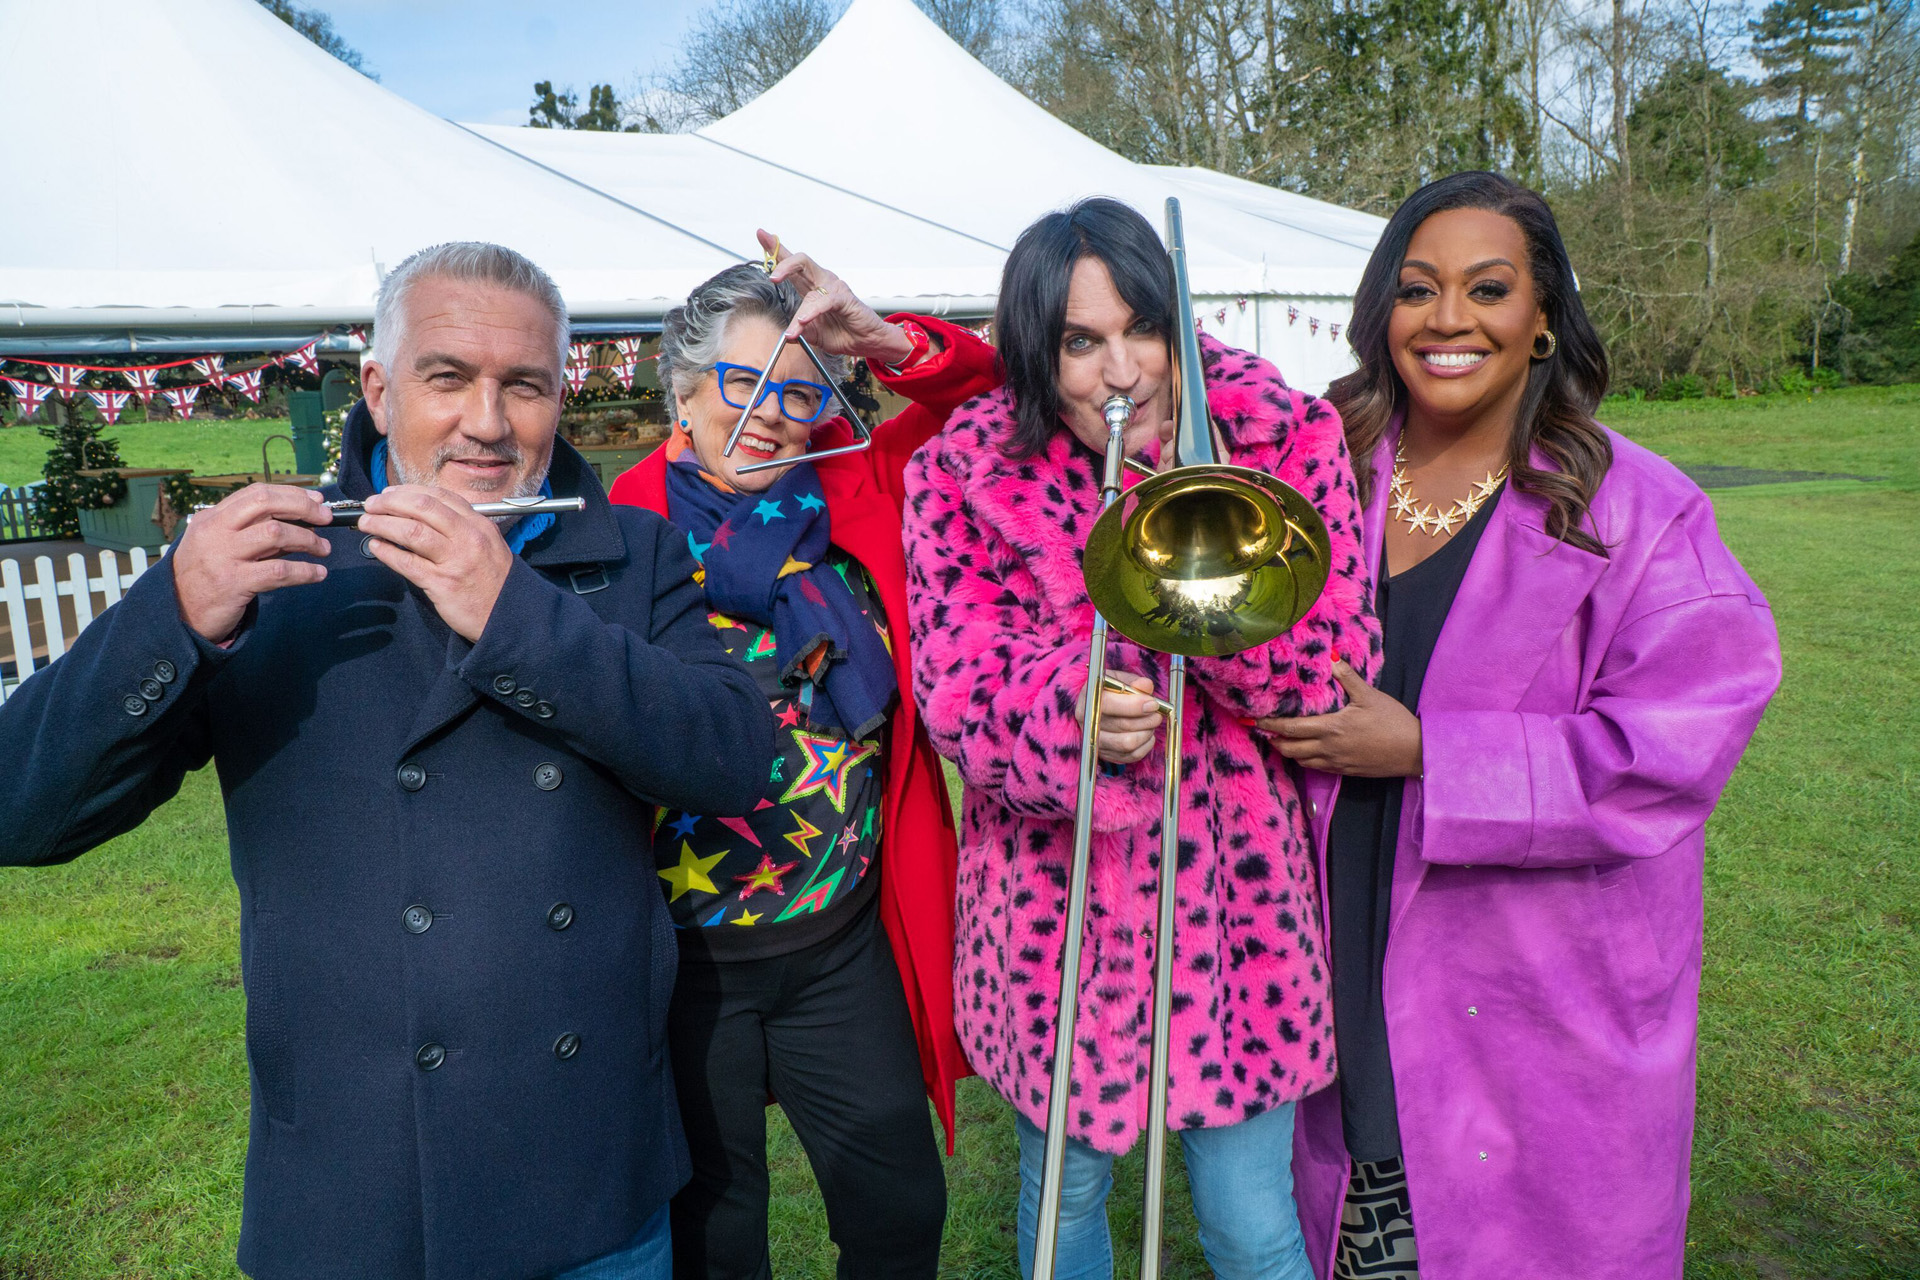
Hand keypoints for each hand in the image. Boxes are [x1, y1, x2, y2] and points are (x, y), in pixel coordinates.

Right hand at [172, 484, 331, 641]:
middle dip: (303, 507)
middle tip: (326, 518)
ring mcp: (223, 556)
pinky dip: (305, 571)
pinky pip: (279, 572)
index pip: (256, 493)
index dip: (291, 493)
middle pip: (266, 504)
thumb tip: (300, 521)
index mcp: (212, 517)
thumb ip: (252, 531)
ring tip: (323, 549)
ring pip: (276, 533)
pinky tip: (318, 574)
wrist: (177, 612)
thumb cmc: (206, 575)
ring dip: (308, 540)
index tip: (316, 500)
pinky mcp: (234, 583)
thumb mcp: (220, 544)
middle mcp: (215, 531)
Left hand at [356, 485, 512, 642]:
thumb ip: (460, 527)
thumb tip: (420, 515)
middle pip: (422, 507)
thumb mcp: (487, 544)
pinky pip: (407, 563)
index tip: (389, 493)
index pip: (439, 496)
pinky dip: (386, 552)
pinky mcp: (442, 584)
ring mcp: (455, 560)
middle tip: (370, 505)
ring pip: (411, 531)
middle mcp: (468, 537)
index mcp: (478, 524)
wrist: (508, 615)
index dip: (408, 491)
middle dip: (390, 503)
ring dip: (382, 524)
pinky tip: (375, 547)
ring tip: (366, 523)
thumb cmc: (493, 581)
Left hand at [758, 229, 920, 366]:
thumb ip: (800, 332)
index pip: (791, 266)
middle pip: (799, 260)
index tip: (761, 235)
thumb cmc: (843, 333)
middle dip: (780, 255)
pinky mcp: (844, 297)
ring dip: (794, 295)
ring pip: (807, 276)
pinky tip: (803, 320)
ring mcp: (833, 287)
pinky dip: (812, 311)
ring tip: (791, 323)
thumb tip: (788, 335)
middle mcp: (821, 281)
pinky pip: (824, 300)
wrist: (867, 342)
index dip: (776, 250)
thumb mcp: (814, 335)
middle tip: (771, 272)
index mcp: (811, 287)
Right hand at [1075, 670, 1164, 765]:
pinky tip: (1147, 733)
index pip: (1107, 703)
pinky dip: (1146, 744)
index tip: (1152, 704)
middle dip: (1146, 720)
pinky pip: (1132, 755)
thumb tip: (1145, 685)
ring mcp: (1096, 740)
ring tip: (1151, 722)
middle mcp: (1088, 721)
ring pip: (1128, 743)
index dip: (1133, 705)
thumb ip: (1134, 682)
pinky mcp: (1107, 755)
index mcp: (1089, 697)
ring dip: (1146, 732)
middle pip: (1120, 725)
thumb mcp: (1122, 680)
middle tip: (1157, 713)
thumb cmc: (1114, 690)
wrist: (1104, 706)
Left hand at [1257, 660, 1422, 776]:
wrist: (1414, 752)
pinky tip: (1307, 752)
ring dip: (1288, 752)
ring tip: (1282, 740)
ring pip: (1301, 762)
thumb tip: (1332, 657)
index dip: (1270, 725)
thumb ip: (1348, 677)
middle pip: (1290, 749)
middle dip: (1274, 740)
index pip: (1291, 728)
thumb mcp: (1370, 695)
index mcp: (1330, 728)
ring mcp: (1336, 763)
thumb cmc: (1392, 721)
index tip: (1255, 720)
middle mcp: (1328, 749)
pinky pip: (1317, 769)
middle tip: (1265, 730)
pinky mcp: (1346, 771)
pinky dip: (1305, 761)